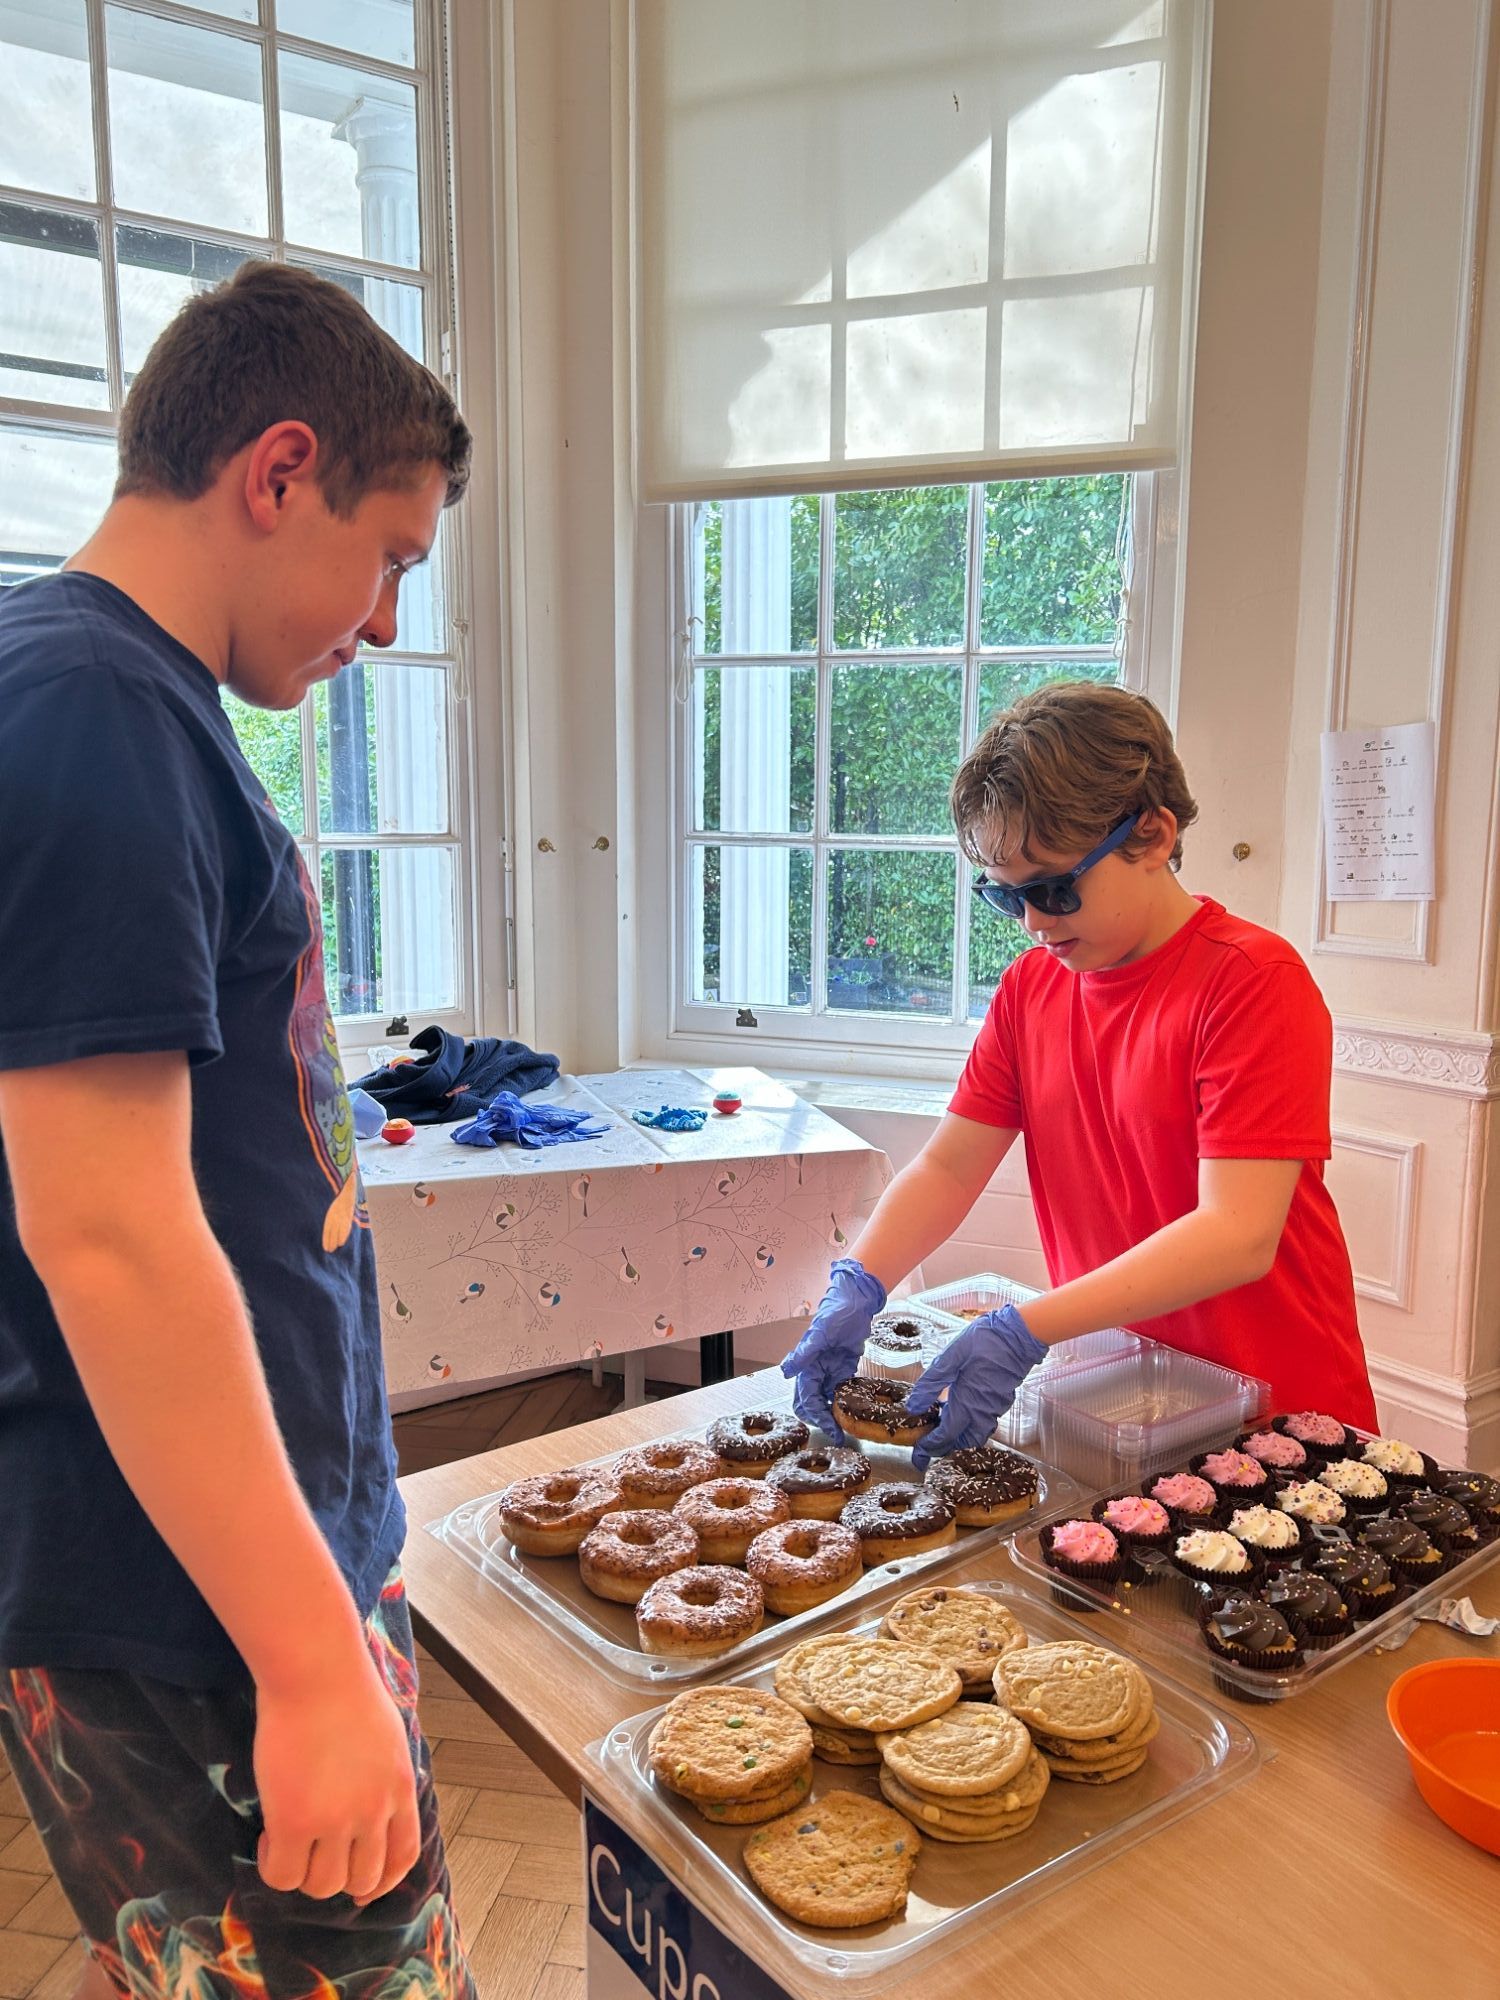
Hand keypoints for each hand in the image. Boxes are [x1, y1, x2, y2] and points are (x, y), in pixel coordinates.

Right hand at [253, 1656, 421, 1904]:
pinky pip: (283, 1875)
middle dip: (335, 1877)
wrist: (316, 1670)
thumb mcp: (385, 1736)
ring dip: (302, 1873)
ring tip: (286, 1839)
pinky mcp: (296, 1821)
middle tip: (310, 1853)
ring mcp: (338, 1820)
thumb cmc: (344, 1688)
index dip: (381, 1881)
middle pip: (361, 1879)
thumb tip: (369, 1799)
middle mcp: (375, 1811)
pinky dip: (272, 1866)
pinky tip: (267, 1835)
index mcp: (400, 1789)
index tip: (363, 1888)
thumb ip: (383, 1776)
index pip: (403, 1857)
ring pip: (322, 1886)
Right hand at [779, 1258, 886, 1438]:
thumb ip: (803, 1354)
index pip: (807, 1398)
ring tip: (846, 1428)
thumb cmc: (837, 1312)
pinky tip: (853, 1411)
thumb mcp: (821, 1334)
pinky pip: (839, 1392)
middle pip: (811, 1404)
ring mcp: (829, 1371)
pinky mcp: (842, 1370)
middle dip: (821, 1420)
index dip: (817, 1416)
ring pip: (824, 1401)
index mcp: (806, 1365)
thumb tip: (785, 1372)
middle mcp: (814, 1370)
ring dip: (832, 1415)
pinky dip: (843, 1403)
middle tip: (838, 1434)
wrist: (856, 1301)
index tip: (831, 1429)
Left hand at [907, 1305, 1047, 1471]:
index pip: (946, 1436)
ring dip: (957, 1439)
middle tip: (927, 1448)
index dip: (930, 1447)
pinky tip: (958, 1412)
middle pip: (962, 1442)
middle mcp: (982, 1411)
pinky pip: (984, 1423)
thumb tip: (912, 1407)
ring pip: (975, 1435)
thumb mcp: (952, 1356)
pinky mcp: (1002, 1401)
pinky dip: (969, 1427)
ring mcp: (995, 1408)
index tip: (917, 1454)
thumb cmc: (985, 1341)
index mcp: (967, 1402)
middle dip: (944, 1449)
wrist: (1020, 1335)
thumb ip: (931, 1383)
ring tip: (940, 1431)